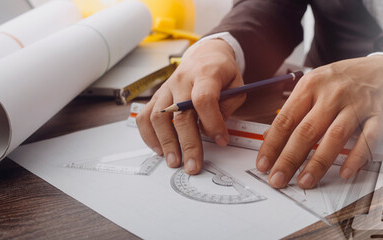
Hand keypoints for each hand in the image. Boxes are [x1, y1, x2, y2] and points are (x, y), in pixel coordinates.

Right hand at [136, 39, 245, 173]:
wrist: (205, 55)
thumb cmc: (222, 72)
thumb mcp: (237, 85)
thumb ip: (228, 107)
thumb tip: (215, 131)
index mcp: (206, 74)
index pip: (204, 99)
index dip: (212, 122)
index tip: (221, 140)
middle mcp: (182, 80)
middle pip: (180, 114)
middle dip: (188, 143)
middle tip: (193, 165)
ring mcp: (166, 88)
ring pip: (158, 116)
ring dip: (166, 142)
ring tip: (175, 161)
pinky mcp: (157, 96)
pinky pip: (145, 116)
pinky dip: (149, 135)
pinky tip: (159, 149)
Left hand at [257, 55, 382, 188]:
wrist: (381, 70)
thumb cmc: (343, 80)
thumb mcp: (314, 85)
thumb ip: (294, 110)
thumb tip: (269, 137)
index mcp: (311, 85)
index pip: (286, 119)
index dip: (272, 145)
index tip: (263, 164)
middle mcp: (333, 94)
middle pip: (307, 130)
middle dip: (289, 159)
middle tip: (278, 178)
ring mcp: (357, 105)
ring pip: (335, 136)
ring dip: (319, 162)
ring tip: (305, 181)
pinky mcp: (379, 115)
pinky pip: (368, 139)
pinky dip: (356, 157)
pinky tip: (346, 172)